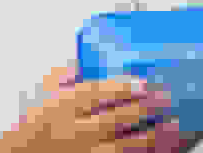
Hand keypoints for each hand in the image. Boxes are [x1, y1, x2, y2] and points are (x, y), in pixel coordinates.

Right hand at [0, 65, 182, 152]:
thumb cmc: (34, 124)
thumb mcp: (44, 94)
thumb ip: (64, 75)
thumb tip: (84, 59)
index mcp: (62, 107)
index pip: (96, 94)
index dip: (122, 88)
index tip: (142, 83)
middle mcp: (73, 131)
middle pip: (114, 119)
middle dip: (144, 110)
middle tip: (166, 100)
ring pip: (120, 146)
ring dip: (147, 136)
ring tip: (169, 126)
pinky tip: (152, 148)